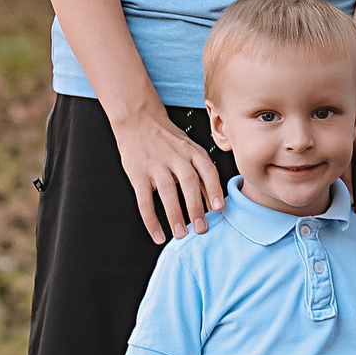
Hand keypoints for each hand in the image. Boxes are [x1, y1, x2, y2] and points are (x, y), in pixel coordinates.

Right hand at [114, 109, 224, 242]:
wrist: (139, 120)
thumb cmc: (169, 140)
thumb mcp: (190, 150)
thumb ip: (202, 175)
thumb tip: (215, 203)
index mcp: (192, 151)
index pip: (207, 170)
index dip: (213, 189)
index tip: (218, 208)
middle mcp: (176, 157)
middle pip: (189, 182)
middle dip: (196, 207)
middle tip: (201, 229)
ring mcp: (156, 165)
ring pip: (167, 192)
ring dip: (175, 215)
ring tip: (181, 234)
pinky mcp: (138, 174)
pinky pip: (144, 200)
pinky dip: (151, 220)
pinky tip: (158, 235)